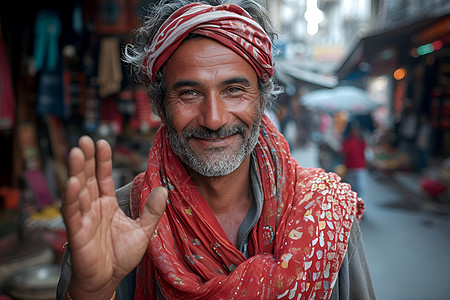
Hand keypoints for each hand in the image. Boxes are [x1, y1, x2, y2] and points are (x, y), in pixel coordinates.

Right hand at [61, 136, 166, 299]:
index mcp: (107, 204)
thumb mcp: (143, 231)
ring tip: (76, 152)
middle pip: (88, 178)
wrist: (108, 280)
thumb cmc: (121, 256)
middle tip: (84, 140)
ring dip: (77, 171)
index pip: (103, 178)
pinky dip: (72, 198)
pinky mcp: (77, 232)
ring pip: (79, 191)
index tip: (102, 142)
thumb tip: (163, 189)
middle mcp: (93, 207)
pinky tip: (74, 182)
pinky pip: (73, 213)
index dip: (102, 161)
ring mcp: (84, 218)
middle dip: (86, 159)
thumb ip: (151, 211)